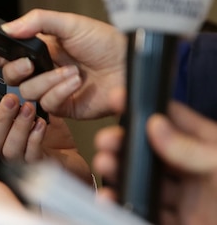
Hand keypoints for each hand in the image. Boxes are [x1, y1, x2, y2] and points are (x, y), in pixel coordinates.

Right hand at [0, 8, 125, 119]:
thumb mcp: (70, 23)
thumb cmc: (107, 42)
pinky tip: (75, 83)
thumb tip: (8, 28)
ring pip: (27, 92)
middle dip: (15, 70)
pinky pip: (47, 105)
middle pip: (10, 76)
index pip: (6, 54)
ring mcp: (52, 89)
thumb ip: (37, 21)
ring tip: (72, 72)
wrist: (132, 67)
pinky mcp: (64, 108)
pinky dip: (59, 92)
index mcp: (40, 48)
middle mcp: (43, 70)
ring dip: (48, 81)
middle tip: (30, 63)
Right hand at [0, 87, 92, 184]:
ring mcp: (19, 158)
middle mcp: (5, 144)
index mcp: (0, 128)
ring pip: (9, 147)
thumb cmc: (51, 132)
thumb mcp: (36, 105)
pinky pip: (31, 155)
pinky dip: (34, 139)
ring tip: (30, 109)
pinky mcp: (38, 167)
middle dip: (0, 116)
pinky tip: (42, 125)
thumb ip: (23, 91)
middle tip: (12, 98)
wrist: (71, 157)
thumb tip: (15, 64)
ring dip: (18, 126)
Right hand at [93, 101, 216, 224]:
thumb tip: (156, 126)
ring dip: (121, 172)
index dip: (147, 108)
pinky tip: (112, 197)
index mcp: (212, 149)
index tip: (121, 98)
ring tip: (106, 163)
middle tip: (107, 139)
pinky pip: (145, 211)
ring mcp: (188, 202)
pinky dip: (124, 204)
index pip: (175, 121)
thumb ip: (190, 148)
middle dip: (125, 143)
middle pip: (153, 152)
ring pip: (146, 181)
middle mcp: (197, 174)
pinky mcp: (180, 224)